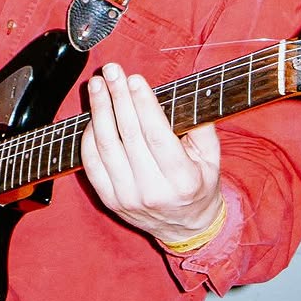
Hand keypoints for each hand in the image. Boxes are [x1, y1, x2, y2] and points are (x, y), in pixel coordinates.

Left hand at [81, 62, 222, 244]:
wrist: (185, 228)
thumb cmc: (198, 185)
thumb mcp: (212, 159)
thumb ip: (201, 128)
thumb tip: (186, 95)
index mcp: (182, 180)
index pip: (157, 135)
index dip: (143, 104)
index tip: (134, 79)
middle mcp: (153, 191)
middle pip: (129, 135)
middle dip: (118, 97)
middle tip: (111, 71)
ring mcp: (127, 197)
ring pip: (107, 146)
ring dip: (99, 110)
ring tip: (97, 84)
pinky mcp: (109, 200)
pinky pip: (92, 164)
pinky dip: (89, 137)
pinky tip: (93, 114)